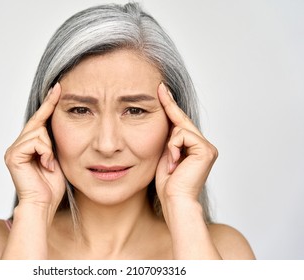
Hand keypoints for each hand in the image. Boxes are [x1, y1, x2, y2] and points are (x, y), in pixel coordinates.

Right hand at [4, 83, 65, 214]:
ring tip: (49, 165)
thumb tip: (59, 121)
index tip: (58, 87)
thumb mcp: (57, 156)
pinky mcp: (13, 155)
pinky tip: (46, 165)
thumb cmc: (52, 185)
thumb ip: (53, 140)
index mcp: (28, 145)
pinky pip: (36, 141)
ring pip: (39, 131)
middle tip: (53, 152)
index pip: (39, 119)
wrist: (45, 204)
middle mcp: (18, 145)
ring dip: (50, 149)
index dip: (49, 103)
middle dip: (50, 133)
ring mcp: (13, 149)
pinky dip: (45, 153)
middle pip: (38, 122)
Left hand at [155, 83, 217, 203]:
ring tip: (170, 164)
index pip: (180, 122)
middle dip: (169, 105)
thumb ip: (169, 140)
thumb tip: (167, 121)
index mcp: (195, 148)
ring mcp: (207, 147)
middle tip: (160, 86)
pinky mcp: (206, 149)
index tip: (162, 89)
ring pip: (180, 128)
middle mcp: (204, 145)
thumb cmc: (168, 184)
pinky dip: (173, 148)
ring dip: (169, 145)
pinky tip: (174, 163)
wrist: (175, 201)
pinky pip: (182, 135)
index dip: (170, 105)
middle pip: (181, 120)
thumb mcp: (165, 155)